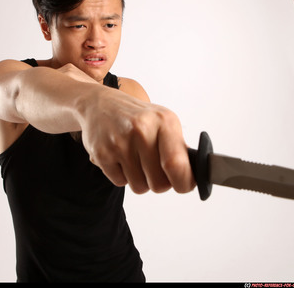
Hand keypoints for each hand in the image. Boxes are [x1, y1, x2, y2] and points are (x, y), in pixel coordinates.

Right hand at [81, 88, 195, 194]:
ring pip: (140, 187)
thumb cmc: (138, 117)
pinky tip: (120, 158)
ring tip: (135, 159)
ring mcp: (120, 142)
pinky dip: (122, 176)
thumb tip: (193, 176)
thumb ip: (179, 148)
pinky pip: (120, 183)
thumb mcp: (163, 122)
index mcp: (164, 121)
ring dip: (140, 180)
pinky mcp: (102, 153)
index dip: (184, 182)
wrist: (100, 105)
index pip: (177, 164)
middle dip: (159, 182)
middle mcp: (142, 130)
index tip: (184, 185)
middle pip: (159, 183)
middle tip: (154, 167)